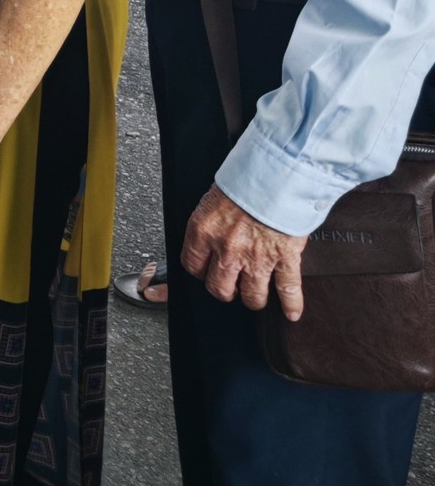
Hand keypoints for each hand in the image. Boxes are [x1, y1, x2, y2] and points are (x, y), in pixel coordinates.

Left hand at [182, 185, 307, 319]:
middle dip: (225, 290)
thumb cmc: (243, 180)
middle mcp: (227, 250)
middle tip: (230, 287)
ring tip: (255, 296)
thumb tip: (209, 236)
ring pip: (252, 296)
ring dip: (253, 299)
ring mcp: (257, 258)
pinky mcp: (285, 258)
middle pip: (220, 289)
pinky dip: (291, 305)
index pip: (192, 266)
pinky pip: (288, 290)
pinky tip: (291, 313)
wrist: (274, 172)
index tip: (205, 272)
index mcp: (203, 231)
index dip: (200, 272)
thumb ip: (209, 223)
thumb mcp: (212, 199)